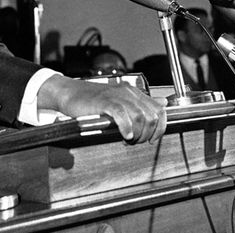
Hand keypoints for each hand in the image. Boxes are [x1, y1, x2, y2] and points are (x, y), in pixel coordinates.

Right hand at [37, 75, 166, 143]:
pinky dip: (126, 127)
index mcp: (134, 93)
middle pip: (151, 116)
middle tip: (137, 141)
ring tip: (129, 139)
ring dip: (138, 133)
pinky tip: (124, 134)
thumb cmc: (94, 100)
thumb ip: (143, 102)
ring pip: (139, 117)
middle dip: (147, 133)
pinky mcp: (104, 102)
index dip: (160, 127)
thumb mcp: (121, 99)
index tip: (152, 139)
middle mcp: (128, 93)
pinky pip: (121, 114)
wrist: (71, 93)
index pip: (159, 110)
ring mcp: (117, 96)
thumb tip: (163, 103)